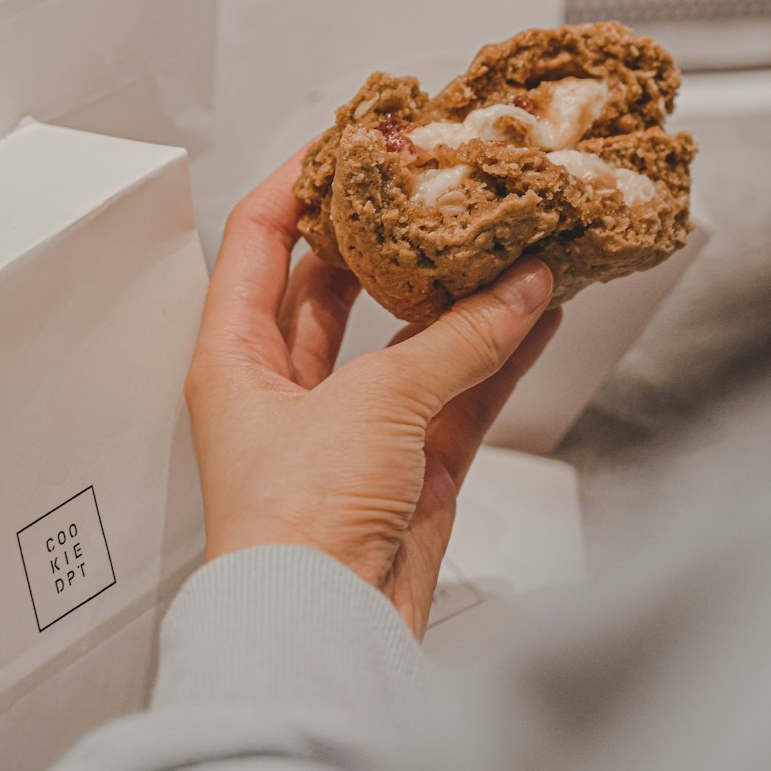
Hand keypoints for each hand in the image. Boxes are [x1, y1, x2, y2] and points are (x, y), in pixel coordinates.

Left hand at [184, 148, 559, 637]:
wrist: (325, 633)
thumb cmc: (295, 525)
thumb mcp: (374, 401)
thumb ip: (457, 340)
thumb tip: (519, 288)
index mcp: (234, 356)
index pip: (260, 238)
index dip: (302, 180)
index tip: (351, 137)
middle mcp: (286, 386)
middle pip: (338, 282)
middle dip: (389, 235)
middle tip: (435, 183)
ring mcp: (351, 427)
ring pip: (411, 337)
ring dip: (458, 294)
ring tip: (503, 240)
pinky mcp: (408, 467)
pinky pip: (458, 388)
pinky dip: (498, 352)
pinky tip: (535, 311)